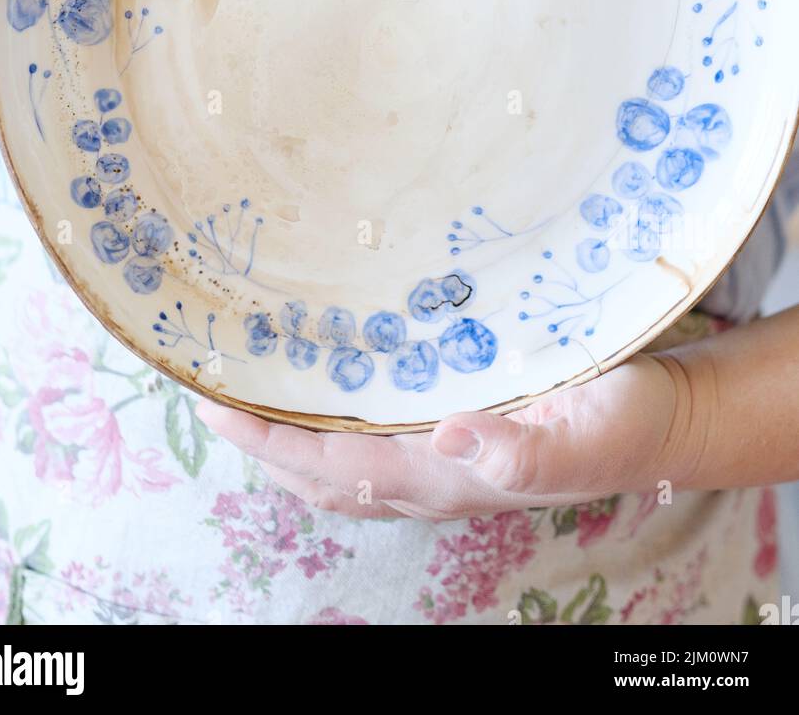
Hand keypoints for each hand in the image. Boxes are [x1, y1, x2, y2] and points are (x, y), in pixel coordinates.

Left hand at [196, 350, 698, 519]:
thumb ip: (520, 449)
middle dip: (258, 442)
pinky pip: (367, 449)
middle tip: (206, 391)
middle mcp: (432, 477)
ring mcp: (442, 465)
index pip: (334, 464)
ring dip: (283, 442)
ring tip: (242, 398)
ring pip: (337, 470)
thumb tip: (442, 435)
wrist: (662, 422)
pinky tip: (317, 400)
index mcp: (448, 474)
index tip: (216, 402)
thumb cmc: (624, 421)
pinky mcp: (457, 443)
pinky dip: (323, 433)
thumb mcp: (584, 431)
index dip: (270, 438)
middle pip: (318, 474)